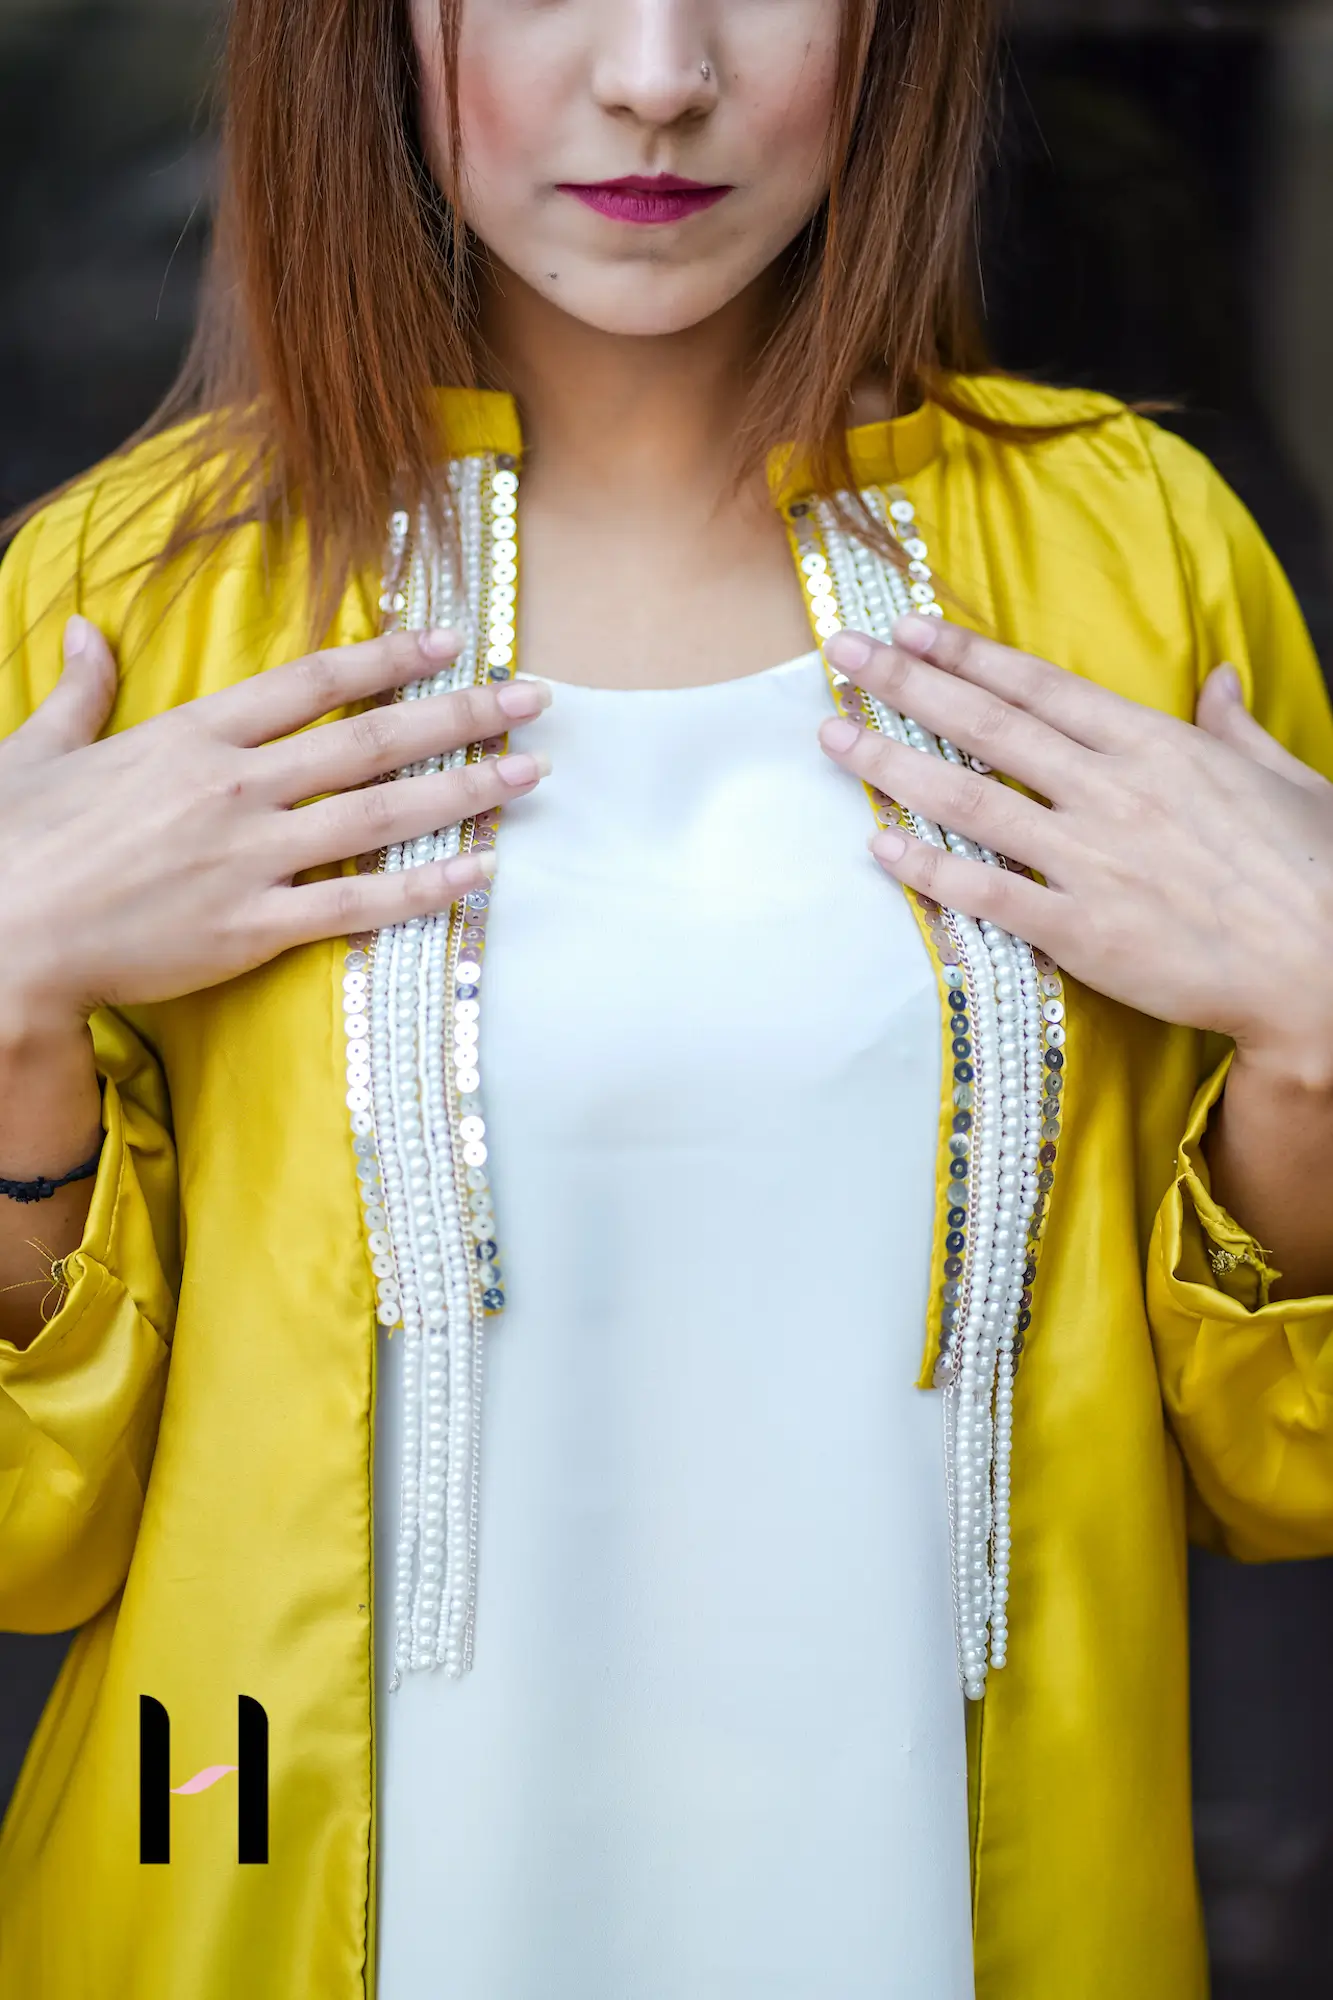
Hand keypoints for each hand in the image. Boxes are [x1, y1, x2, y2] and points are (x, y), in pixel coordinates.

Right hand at [0, 616, 550, 1027]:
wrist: (1, 933)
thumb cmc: (11, 843)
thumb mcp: (34, 749)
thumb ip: (79, 690)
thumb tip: (83, 630)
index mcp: (190, 735)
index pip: (313, 681)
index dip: (389, 655)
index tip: (449, 640)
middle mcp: (235, 788)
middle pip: (372, 738)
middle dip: (461, 715)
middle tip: (532, 701)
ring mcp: (250, 858)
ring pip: (382, 815)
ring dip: (464, 792)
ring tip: (529, 775)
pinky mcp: (254, 927)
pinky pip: (359, 906)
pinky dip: (425, 891)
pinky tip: (480, 873)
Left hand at [817, 615, 1332, 1086]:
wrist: (1328, 966)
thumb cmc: (1316, 868)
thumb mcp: (1283, 774)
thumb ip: (1233, 725)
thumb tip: (1218, 678)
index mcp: (1157, 746)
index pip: (1039, 687)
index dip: (967, 654)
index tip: (910, 628)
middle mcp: (1113, 792)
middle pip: (987, 727)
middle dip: (906, 684)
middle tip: (843, 657)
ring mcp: (1092, 861)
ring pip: (970, 800)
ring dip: (893, 764)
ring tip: (834, 737)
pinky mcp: (1082, 931)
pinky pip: (986, 892)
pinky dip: (928, 869)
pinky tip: (879, 848)